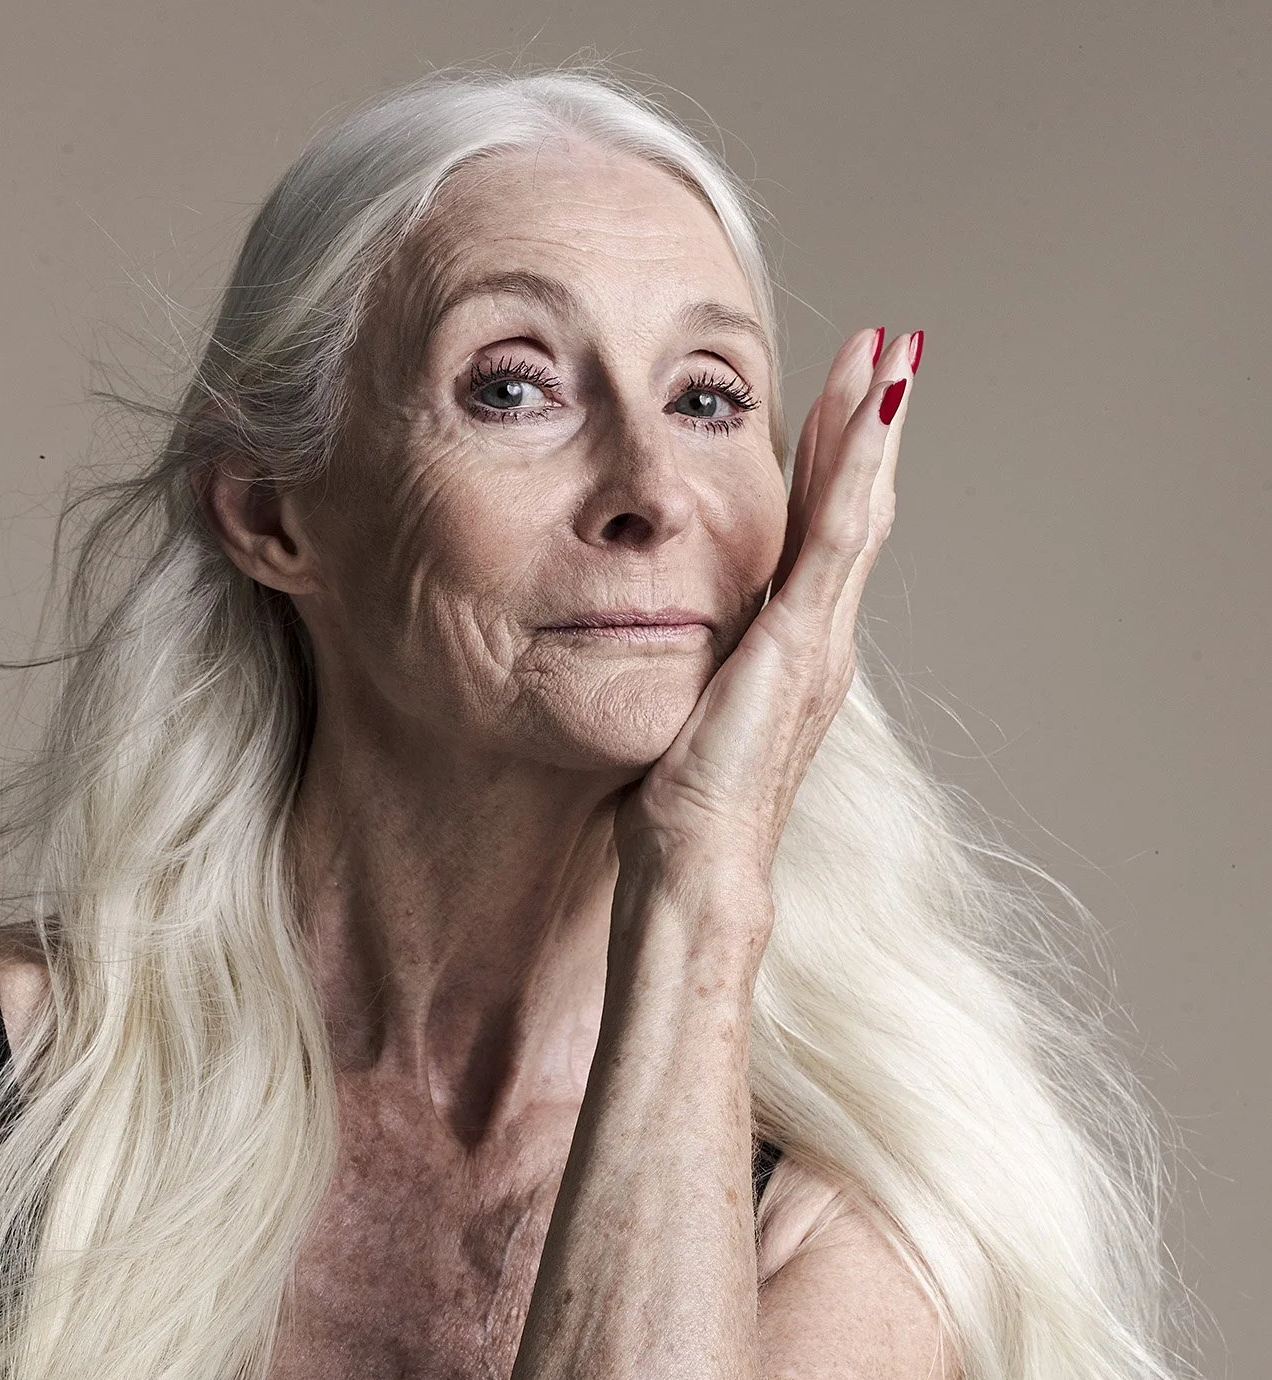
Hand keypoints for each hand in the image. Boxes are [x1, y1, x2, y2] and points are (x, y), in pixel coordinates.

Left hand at [620, 327, 920, 899]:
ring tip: (893, 350)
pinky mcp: (801, 642)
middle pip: (854, 508)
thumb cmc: (676, 812)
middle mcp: (819, 640)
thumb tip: (648, 630)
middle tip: (888, 346)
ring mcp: (819, 640)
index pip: (818, 536)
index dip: (835, 463)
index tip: (841, 396)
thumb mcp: (681, 712)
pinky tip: (876, 404)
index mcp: (791, 652)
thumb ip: (687, 663)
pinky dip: (861, 464)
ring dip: (875, 424)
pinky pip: (839, 535)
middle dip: (869, 424)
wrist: (696, 869)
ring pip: (858, 507)